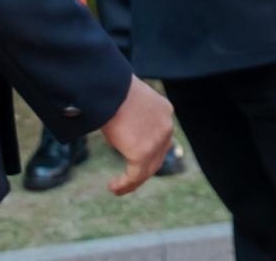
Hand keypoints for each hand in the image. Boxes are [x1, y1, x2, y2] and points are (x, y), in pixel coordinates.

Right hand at [99, 76, 174, 195]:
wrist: (109, 88)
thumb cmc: (111, 90)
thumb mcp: (128, 103)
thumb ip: (132, 120)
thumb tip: (121, 135)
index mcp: (164, 111)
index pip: (160, 137)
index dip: (149, 152)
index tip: (134, 160)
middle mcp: (166, 126)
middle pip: (158, 156)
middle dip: (142, 171)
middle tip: (128, 180)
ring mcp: (158, 141)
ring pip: (148, 169)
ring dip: (133, 181)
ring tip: (118, 188)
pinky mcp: (144, 153)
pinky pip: (135, 175)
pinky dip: (125, 184)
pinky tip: (113, 187)